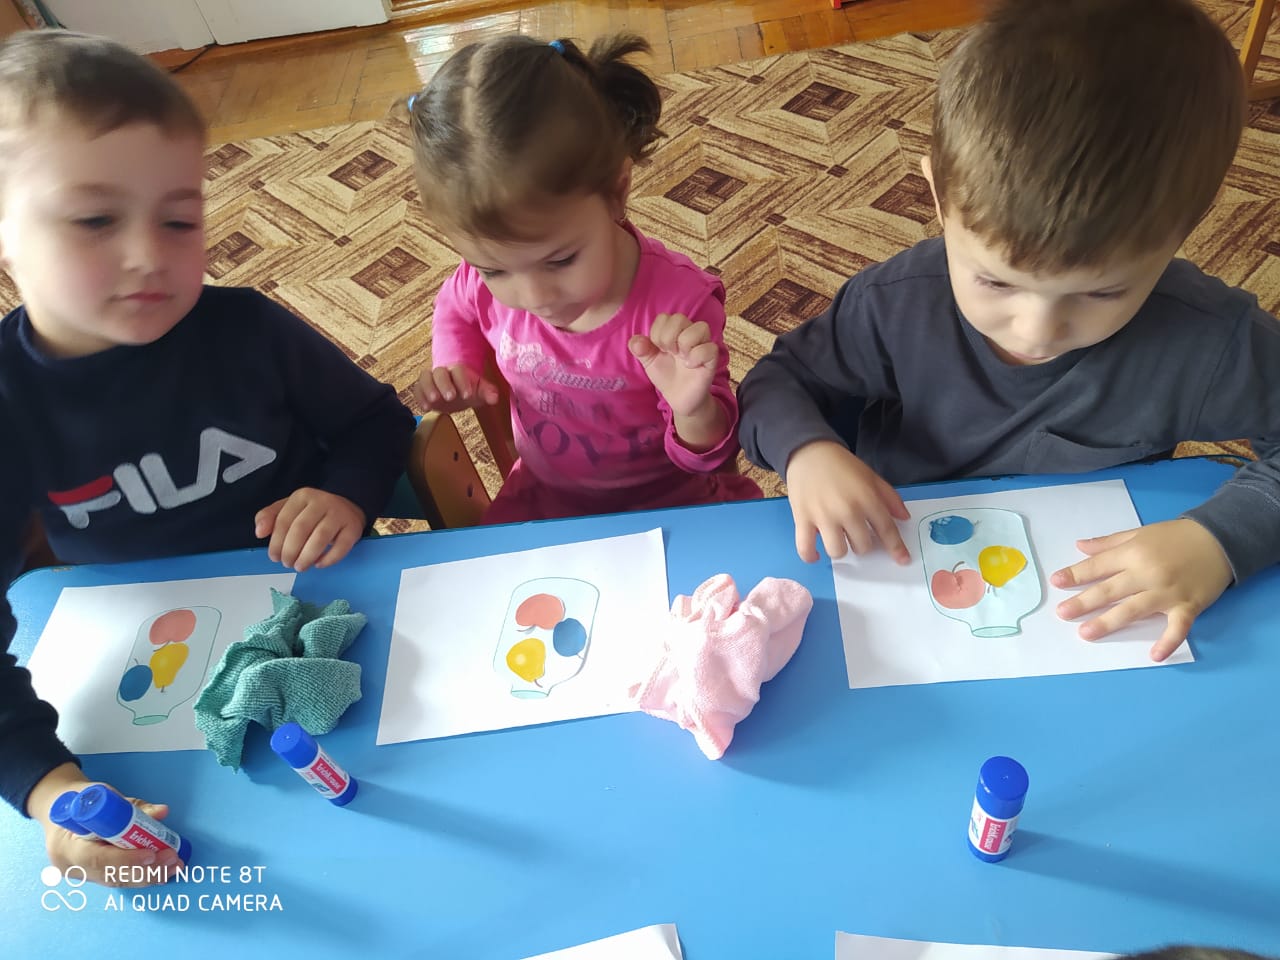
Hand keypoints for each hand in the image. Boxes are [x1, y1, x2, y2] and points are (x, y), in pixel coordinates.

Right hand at [28, 763, 181, 887]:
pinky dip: (141, 875)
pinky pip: (118, 879)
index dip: (125, 860)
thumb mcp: (103, 796)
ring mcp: (81, 875)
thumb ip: (132, 806)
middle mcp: (71, 866)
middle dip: (145, 870)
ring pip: (117, 881)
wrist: (61, 810)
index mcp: (66, 845)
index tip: (151, 855)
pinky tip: (163, 871)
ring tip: (174, 867)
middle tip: (172, 859)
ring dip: (149, 876)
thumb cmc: (80, 800)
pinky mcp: (92, 876)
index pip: (97, 859)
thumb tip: (162, 812)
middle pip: (111, 876)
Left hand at [255, 488, 364, 570]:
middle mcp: (322, 502)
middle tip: (287, 564)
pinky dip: (328, 559)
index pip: (284, 520)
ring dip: (307, 557)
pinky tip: (319, 564)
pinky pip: (341, 547)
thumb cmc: (312, 512)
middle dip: (290, 551)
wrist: (347, 505)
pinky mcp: (353, 529)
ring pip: (320, 538)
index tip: (274, 557)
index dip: (276, 542)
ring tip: (300, 567)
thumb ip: (269, 517)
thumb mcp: (288, 508)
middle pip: (301, 529)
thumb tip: (259, 533)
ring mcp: (340, 515)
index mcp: (302, 496)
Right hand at [412, 364, 499, 413]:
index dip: (462, 381)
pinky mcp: (421, 389)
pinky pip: (417, 389)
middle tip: (450, 397)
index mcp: (458, 370)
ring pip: (425, 377)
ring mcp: (430, 380)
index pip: (458, 371)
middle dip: (444, 384)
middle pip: (439, 372)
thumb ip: (488, 393)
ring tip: (434, 400)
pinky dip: (420, 397)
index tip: (467, 395)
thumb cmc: (468, 390)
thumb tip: (494, 398)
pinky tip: (426, 408)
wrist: (456, 394)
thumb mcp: (480, 391)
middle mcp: (442, 372)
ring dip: (428, 388)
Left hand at [628, 313, 717, 416]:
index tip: (658, 349)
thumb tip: (635, 341)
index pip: (664, 317)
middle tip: (670, 353)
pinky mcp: (712, 359)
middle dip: (668, 337)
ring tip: (682, 358)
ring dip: (685, 344)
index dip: (657, 333)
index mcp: (673, 331)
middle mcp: (689, 333)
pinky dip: (696, 357)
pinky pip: (709, 348)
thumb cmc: (666, 375)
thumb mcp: (649, 362)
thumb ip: (641, 349)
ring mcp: (702, 344)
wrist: (678, 397)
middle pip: (680, 318)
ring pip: (700, 327)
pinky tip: (691, 366)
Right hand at [784, 441, 909, 563]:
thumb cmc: (841, 465)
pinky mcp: (802, 519)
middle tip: (856, 533)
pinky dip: (811, 556)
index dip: (896, 547)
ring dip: (841, 549)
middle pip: (863, 545)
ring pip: (838, 551)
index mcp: (866, 498)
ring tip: (838, 539)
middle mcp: (847, 510)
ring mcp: (823, 516)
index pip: (886, 529)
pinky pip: (806, 548)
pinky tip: (817, 554)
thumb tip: (904, 518)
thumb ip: (890, 497)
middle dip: (863, 543)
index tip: (902, 560)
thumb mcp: (871, 476)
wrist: (809, 452)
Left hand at [1051, 518, 1232, 661]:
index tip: (1056, 583)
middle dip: (1084, 602)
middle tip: (1062, 613)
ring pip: (1133, 610)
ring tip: (1086, 633)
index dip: (1076, 574)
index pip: (1098, 566)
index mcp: (1134, 553)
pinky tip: (1154, 655)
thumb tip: (1079, 546)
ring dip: (1108, 622)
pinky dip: (1167, 642)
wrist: (1220, 539)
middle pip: (1110, 590)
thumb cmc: (1176, 536)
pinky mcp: (1188, 606)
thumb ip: (1109, 543)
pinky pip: (1177, 627)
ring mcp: (1167, 592)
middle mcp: (1147, 573)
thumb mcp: (1140, 533)